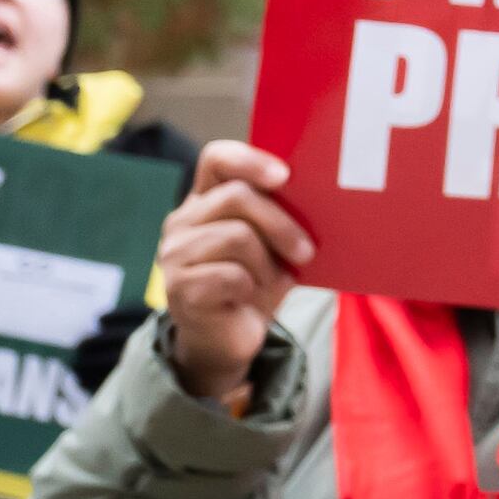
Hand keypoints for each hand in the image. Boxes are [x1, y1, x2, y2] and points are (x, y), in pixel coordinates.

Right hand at [151, 137, 310, 414]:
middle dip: (281, 223)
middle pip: (237, 197)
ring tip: (274, 278)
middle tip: (306, 251)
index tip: (285, 176)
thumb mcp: (273, 243)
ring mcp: (173, 256)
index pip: (216, 158)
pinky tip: (249, 297)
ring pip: (237, 236)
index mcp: (205, 200)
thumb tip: (325, 192)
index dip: (250, 160)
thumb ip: (281, 213)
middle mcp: (181, 222)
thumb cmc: (256, 281)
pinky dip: (253, 287)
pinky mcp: (179, 289)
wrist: (229, 339)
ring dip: (268, 262)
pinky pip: (230, 275)